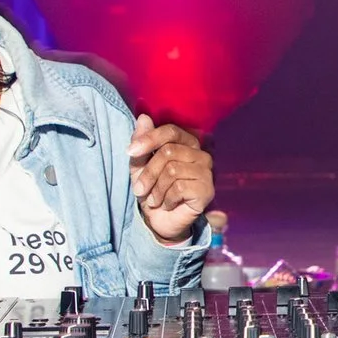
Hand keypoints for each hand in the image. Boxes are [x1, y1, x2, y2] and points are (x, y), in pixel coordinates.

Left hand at [128, 114, 214, 244]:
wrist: (161, 221)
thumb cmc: (152, 189)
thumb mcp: (140, 164)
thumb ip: (142, 141)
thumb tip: (144, 117)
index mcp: (186, 143)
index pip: (170, 131)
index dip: (149, 139)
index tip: (129, 152)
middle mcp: (200, 154)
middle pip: (168, 152)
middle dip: (148, 173)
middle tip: (138, 189)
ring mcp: (206, 172)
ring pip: (172, 171)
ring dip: (155, 189)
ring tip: (154, 199)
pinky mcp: (207, 190)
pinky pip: (180, 187)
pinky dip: (166, 199)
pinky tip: (167, 204)